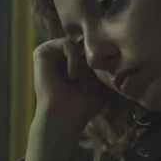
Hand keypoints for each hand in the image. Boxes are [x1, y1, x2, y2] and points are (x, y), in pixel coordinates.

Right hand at [26, 38, 107, 160]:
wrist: (65, 117)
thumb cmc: (83, 105)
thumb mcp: (100, 83)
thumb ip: (105, 67)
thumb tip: (119, 52)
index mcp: (67, 61)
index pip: (90, 49)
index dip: (97, 65)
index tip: (93, 86)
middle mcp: (56, 55)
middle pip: (84, 46)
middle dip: (90, 65)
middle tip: (85, 86)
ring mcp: (48, 52)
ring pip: (77, 45)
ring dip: (83, 64)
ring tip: (79, 82)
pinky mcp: (41, 52)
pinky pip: (67, 43)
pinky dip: (74, 60)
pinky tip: (71, 77)